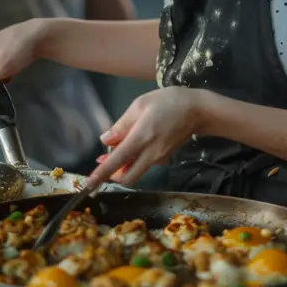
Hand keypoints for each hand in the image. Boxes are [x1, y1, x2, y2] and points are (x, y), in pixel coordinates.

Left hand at [89, 86, 209, 186]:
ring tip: (117, 149)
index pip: (117, 162)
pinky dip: (135, 160)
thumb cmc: (168, 101)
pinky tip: (135, 144)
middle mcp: (150, 153)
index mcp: (141, 138)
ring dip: (123, 166)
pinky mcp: (165, 158)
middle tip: (103, 162)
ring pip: (136, 171)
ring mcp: (159, 158)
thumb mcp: (140, 104)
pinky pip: (145, 164)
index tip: (88, 185)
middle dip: (112, 176)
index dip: (101, 175)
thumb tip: (105, 140)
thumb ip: (122, 124)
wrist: (197, 109)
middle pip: (128, 178)